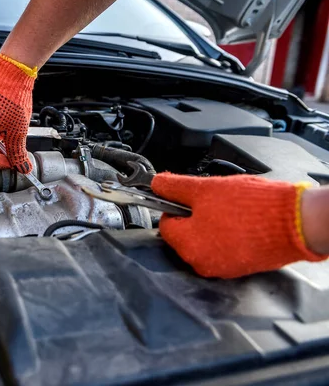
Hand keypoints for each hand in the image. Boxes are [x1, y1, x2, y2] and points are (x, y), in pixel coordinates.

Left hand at [152, 173, 325, 278]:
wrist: (296, 221)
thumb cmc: (252, 207)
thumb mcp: (205, 188)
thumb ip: (175, 187)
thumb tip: (157, 184)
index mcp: (187, 246)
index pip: (166, 224)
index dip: (175, 206)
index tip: (187, 197)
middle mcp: (201, 263)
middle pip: (184, 235)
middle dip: (194, 217)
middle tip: (214, 202)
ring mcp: (222, 268)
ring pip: (204, 241)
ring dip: (211, 225)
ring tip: (231, 211)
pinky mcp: (241, 268)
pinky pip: (224, 249)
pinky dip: (227, 236)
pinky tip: (241, 223)